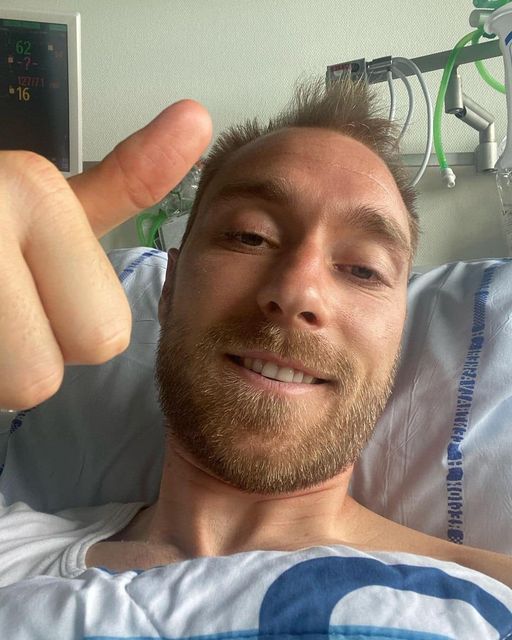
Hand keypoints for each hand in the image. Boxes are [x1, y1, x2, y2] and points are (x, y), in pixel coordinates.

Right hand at [0, 100, 211, 410]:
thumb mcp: (56, 196)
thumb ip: (130, 177)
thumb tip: (199, 117)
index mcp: (32, 192)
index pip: (104, 335)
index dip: (77, 323)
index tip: (41, 280)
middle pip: (42, 378)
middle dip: (29, 354)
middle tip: (5, 304)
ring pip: (1, 390)